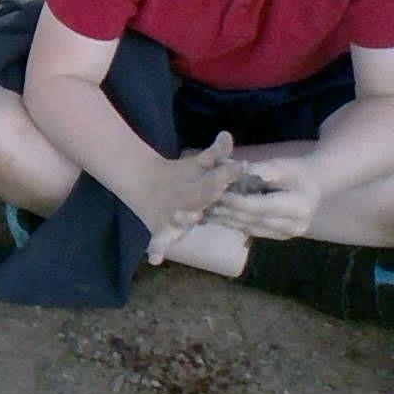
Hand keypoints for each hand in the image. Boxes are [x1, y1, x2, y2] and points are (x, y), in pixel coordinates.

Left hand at [133, 133, 239, 264]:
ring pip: (184, 220)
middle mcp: (199, 211)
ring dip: (183, 218)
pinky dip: (158, 250)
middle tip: (215, 187)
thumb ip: (216, 152)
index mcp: (211, 195)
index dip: (228, 175)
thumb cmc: (184, 179)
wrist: (151, 187)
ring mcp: (181, 223)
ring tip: (181, 215)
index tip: (242, 166)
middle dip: (208, 193)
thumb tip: (227, 134)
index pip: (221, 183)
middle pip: (203, 200)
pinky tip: (155, 259)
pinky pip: (160, 243)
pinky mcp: (163, 233)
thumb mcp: (200, 164)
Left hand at [204, 156, 320, 240]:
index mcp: (298, 206)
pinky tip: (217, 217)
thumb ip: (257, 170)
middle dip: (227, 212)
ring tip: (205, 211)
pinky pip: (253, 231)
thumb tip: (229, 168)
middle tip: (203, 203)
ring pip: (250, 229)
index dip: (237, 201)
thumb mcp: (279, 166)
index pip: (261, 207)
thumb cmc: (296, 172)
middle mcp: (294, 226)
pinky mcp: (279, 237)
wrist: (315, 185)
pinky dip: (234, 224)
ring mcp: (287, 235)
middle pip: (253, 220)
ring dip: (227, 220)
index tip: (216, 193)